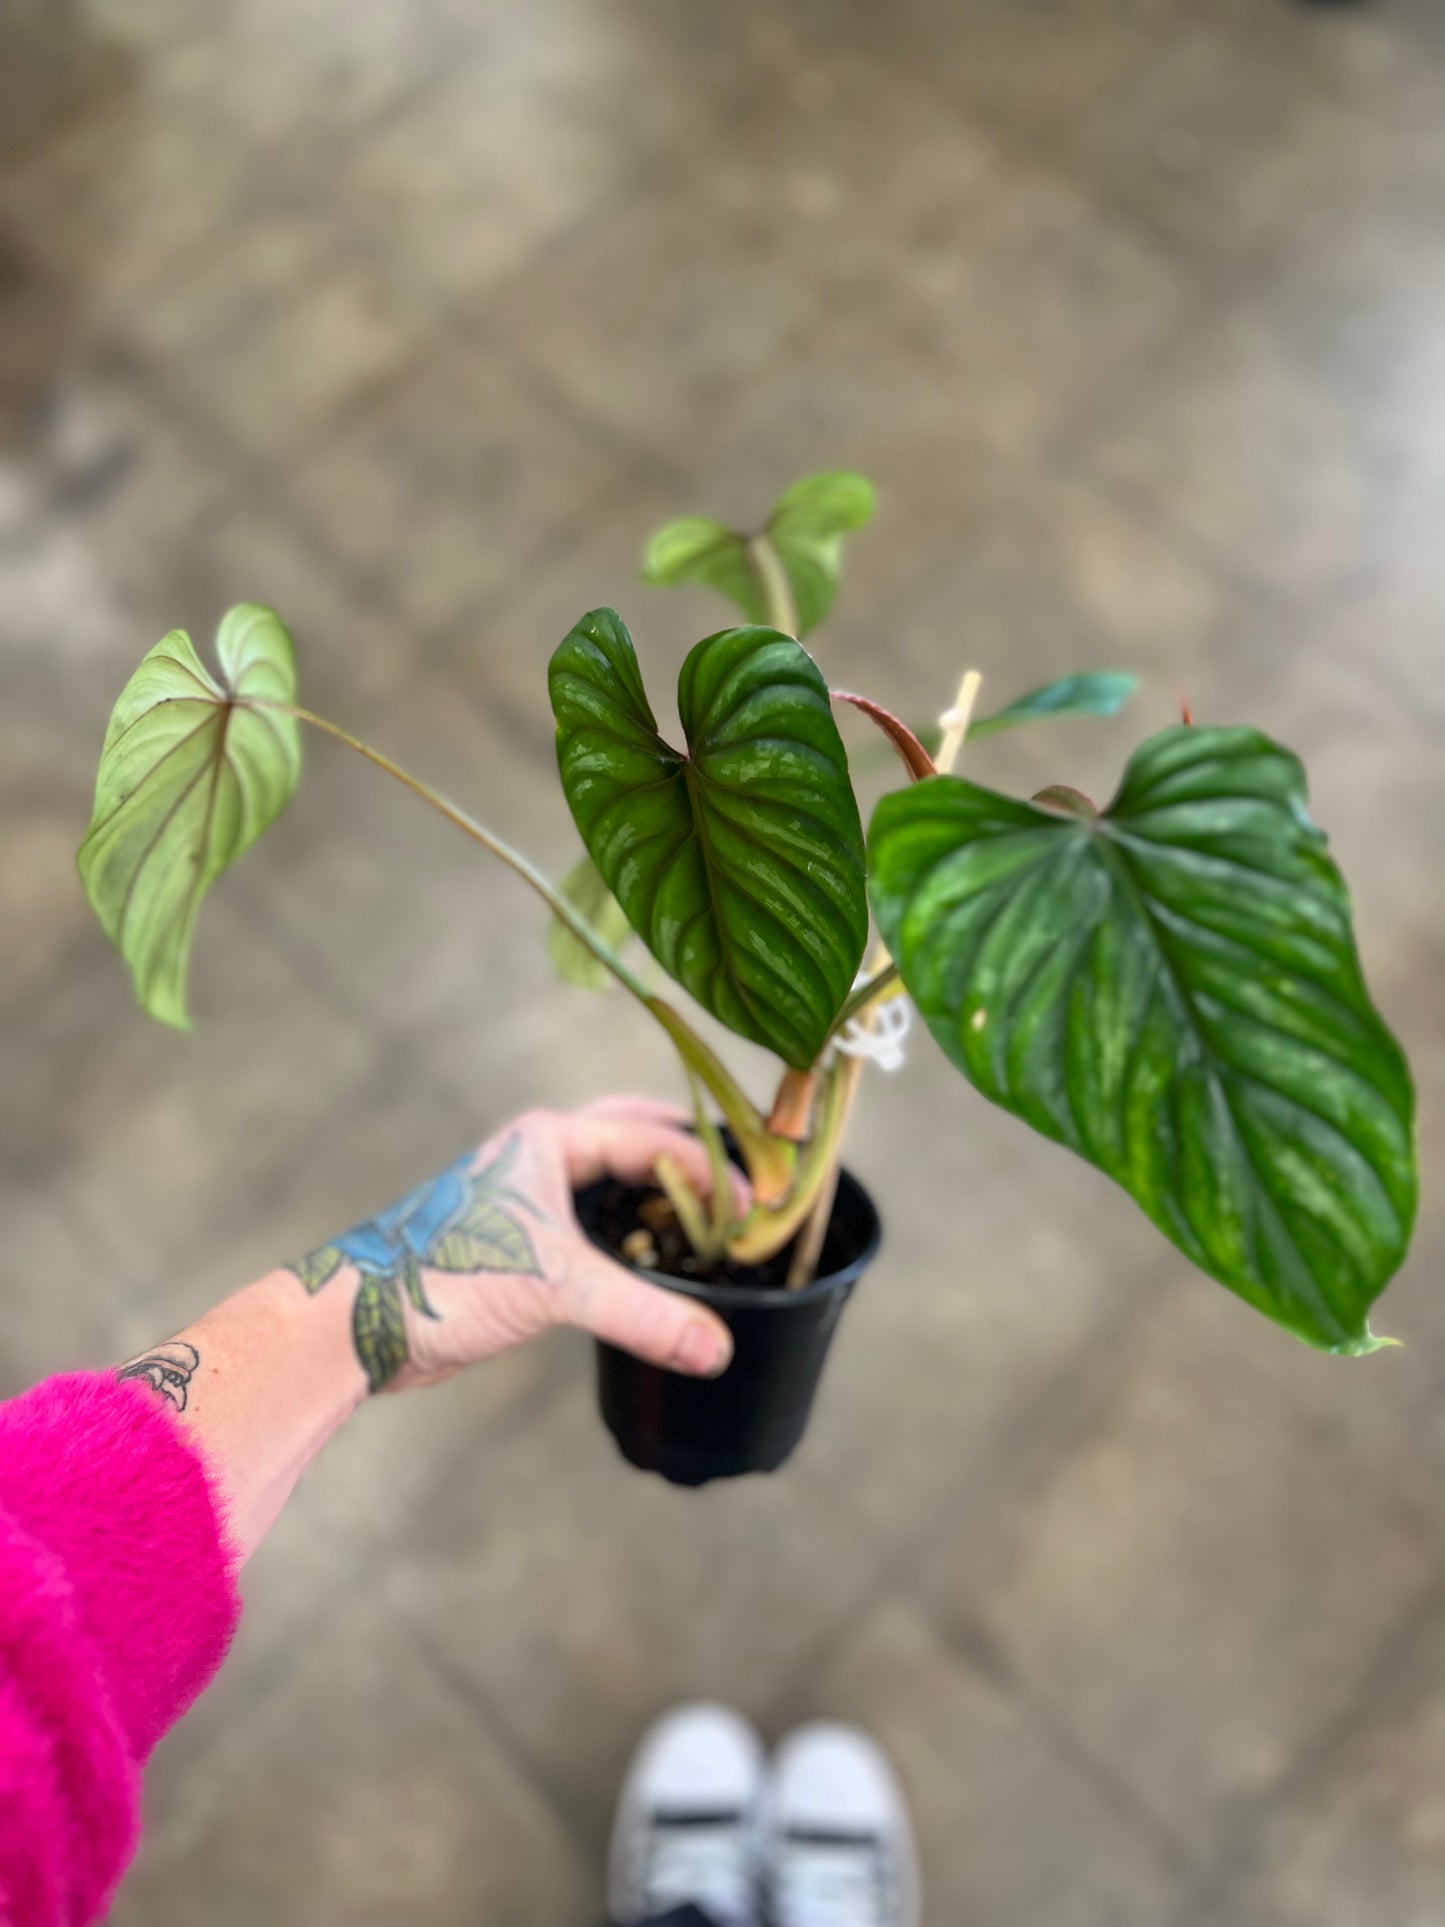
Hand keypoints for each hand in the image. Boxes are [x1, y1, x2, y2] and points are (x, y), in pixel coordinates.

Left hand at [290, 1097, 741, 1393]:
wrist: (361, 1323)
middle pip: (630, 1135)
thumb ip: (643, 1315)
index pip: (652, 1137)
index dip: (711, 1167)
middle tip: (742, 1174)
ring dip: (655, 1191)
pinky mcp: (512, 1244)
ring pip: (606, 1179)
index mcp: (548, 1141)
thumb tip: (716, 1348)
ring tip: (712, 1216)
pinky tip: (653, 1261)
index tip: (759, 1201)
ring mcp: (522, 1199)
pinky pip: (588, 1223)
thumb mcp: (557, 1290)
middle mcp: (537, 1157)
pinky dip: (627, 1232)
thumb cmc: (445, 1279)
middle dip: (685, 1151)